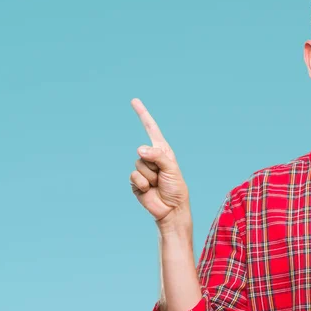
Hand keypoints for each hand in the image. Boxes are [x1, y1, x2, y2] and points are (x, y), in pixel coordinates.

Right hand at [130, 98, 189, 226]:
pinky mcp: (135, 182)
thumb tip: (139, 149)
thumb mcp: (171, 168)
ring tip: (157, 184)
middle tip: (163, 176)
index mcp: (162, 151)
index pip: (151, 129)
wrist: (171, 210)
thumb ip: (157, 156)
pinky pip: (133, 177)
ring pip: (138, 165)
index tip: (134, 101)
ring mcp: (142, 170)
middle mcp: (151, 158)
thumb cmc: (176, 188)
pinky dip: (143, 184)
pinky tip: (149, 190)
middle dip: (154, 165)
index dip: (143, 114)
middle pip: (143, 151)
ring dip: (150, 176)